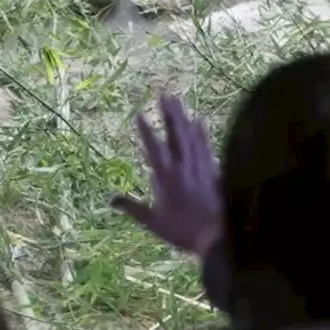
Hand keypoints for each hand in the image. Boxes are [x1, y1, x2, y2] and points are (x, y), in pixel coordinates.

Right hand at [112, 92, 222, 256]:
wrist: (219, 235)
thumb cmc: (182, 230)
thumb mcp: (152, 222)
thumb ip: (132, 207)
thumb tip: (110, 200)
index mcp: (166, 177)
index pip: (154, 148)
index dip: (146, 131)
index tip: (138, 114)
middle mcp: (184, 166)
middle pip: (176, 134)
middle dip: (169, 113)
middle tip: (164, 94)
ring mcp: (201, 167)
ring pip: (191, 136)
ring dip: (183, 117)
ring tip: (178, 101)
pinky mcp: (214, 171)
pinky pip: (206, 146)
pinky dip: (202, 132)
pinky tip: (200, 121)